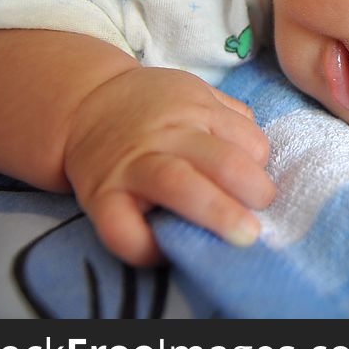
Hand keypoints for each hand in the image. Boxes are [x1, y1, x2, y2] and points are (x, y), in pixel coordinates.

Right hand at [63, 67, 272, 265]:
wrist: (85, 104)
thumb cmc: (155, 108)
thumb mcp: (197, 95)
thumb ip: (230, 118)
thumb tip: (260, 156)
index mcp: (197, 111)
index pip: (247, 139)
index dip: (260, 164)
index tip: (257, 184)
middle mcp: (167, 136)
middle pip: (221, 161)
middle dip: (253, 191)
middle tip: (262, 217)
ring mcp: (134, 166)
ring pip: (178, 186)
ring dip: (218, 214)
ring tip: (244, 236)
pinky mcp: (100, 197)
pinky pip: (121, 228)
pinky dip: (145, 247)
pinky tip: (167, 253)